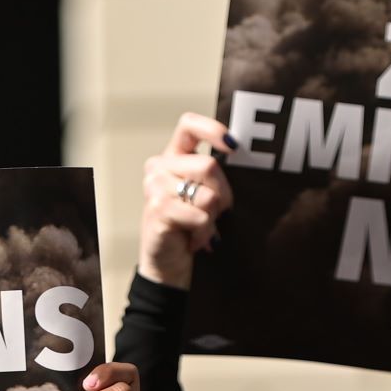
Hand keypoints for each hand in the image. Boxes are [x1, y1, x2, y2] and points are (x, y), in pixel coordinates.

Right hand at [139, 113, 235, 287]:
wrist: (166, 264)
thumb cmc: (187, 229)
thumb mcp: (200, 195)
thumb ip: (210, 175)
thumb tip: (236, 156)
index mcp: (172, 157)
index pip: (189, 125)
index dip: (213, 130)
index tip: (233, 146)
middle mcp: (160, 168)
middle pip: (209, 166)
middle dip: (223, 195)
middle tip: (214, 214)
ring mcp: (155, 188)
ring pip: (208, 195)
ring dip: (213, 218)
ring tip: (200, 228)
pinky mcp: (158, 210)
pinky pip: (200, 216)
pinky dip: (205, 233)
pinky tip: (194, 239)